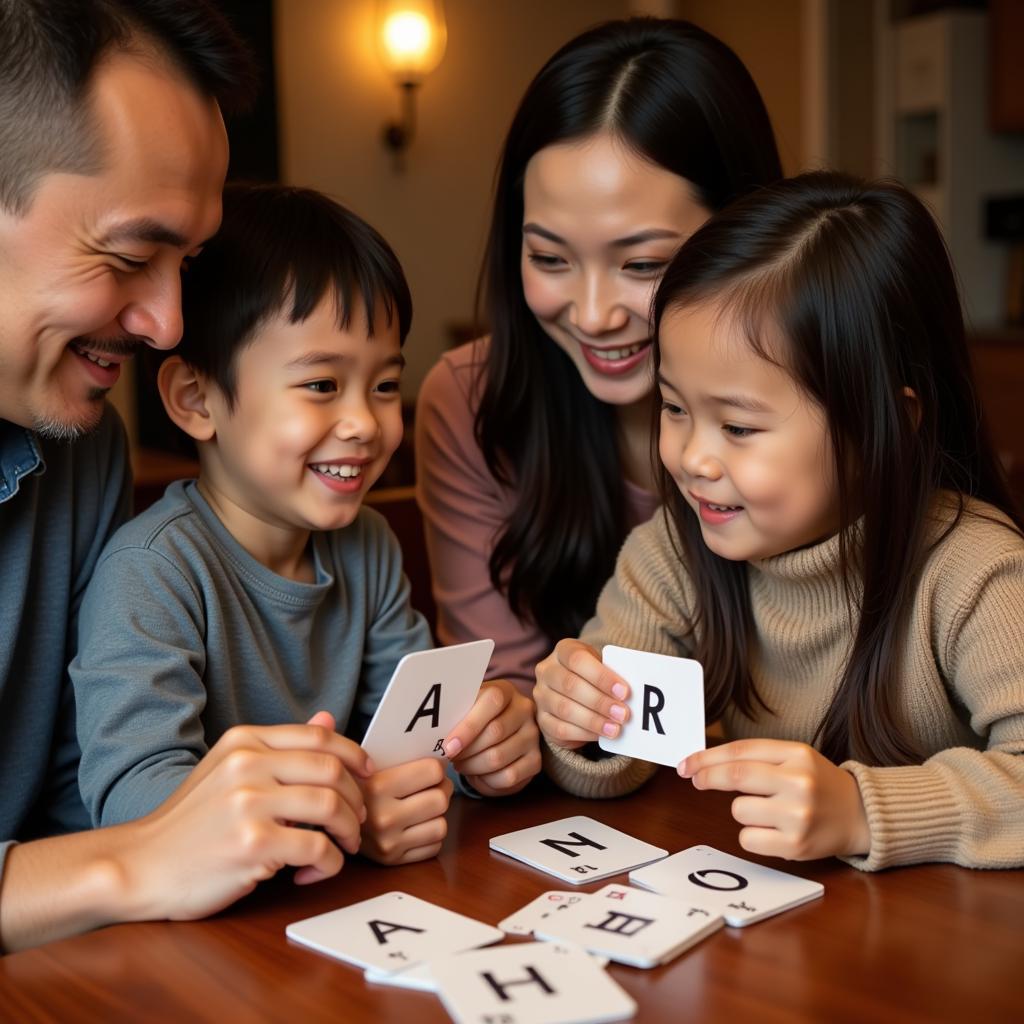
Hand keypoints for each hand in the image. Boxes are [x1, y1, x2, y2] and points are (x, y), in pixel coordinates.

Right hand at [125, 712, 372, 920]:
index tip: (368, 775)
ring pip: (331, 806)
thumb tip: (328, 717)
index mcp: (245, 741)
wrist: (138, 865)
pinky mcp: (251, 844)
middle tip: (357, 822)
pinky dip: (329, 863)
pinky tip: (314, 873)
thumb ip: (279, 748)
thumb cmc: (189, 823)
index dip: (355, 755)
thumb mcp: (229, 770)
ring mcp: (248, 803)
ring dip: (349, 831)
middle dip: (357, 798)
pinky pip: (317, 848)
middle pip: (333, 770)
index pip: (321, 736)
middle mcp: (248, 764)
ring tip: (342, 847)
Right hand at [359, 757, 453, 864]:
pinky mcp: (392, 860)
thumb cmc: (355, 785)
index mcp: (377, 786)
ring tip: (425, 806)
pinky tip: (417, 825)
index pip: (432, 771)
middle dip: (442, 790)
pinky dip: (430, 836)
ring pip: (441, 826)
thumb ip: (401, 753)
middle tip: (434, 786)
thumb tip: (444, 748)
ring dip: (437, 816)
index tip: (433, 767)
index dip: (437, 767)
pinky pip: (433, 847)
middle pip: (440, 800)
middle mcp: (383, 817)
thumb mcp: (368, 764)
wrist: (326, 819)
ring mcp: (388, 842)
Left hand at [443, 679, 540, 796]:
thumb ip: (455, 711)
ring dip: (473, 766)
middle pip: (494, 733)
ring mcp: (533, 736)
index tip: (448, 746)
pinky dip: (487, 780)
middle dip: (466, 751)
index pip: (491, 702)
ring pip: (498, 757)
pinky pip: (508, 777)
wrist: (499, 732)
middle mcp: (525, 710)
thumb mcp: (467, 707)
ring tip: (461, 764)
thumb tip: (432, 727)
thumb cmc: (475, 718)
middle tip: (450, 757)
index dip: (468, 726)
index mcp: (505, 691)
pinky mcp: (536, 760)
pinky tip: (478, 774)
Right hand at [533, 639, 630, 748]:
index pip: (578, 659)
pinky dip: (583, 733)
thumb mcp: (601, 665)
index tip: (624, 692)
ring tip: (615, 728)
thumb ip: (612, 673)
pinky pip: (560, 729)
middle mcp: (546, 671)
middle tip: (623, 714)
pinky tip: (600, 735)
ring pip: (565, 709)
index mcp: (563, 651)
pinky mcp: (542, 719)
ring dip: (593, 721)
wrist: (574, 690)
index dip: (601, 676)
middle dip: (600, 701)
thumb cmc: (593, 675)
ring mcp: (541, 696)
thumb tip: (629, 694)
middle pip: (570, 685)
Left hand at [681, 739, 870, 859]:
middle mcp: (798, 782)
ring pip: (739, 810)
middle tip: (696, 779)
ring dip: (742, 810)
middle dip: (708, 777)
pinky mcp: (795, 845)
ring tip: (767, 811)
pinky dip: (751, 835)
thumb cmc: (817, 784)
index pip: (741, 751)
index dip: (707, 757)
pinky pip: (748, 838)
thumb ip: (757, 757)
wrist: (860, 815)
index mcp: (796, 754)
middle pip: (736, 776)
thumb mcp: (795, 758)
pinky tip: (772, 830)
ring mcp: (797, 815)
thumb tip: (705, 763)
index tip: (687, 764)